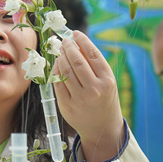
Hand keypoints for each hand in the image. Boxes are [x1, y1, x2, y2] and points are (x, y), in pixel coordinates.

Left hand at [51, 31, 123, 161]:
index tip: (75, 33)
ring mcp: (79, 98)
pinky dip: (56, 71)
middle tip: (64, 41)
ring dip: (60, 57)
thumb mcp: (107, 82)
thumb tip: (77, 44)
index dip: (82, 41)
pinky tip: (57, 65)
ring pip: (65, 70)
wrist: (102, 128)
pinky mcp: (67, 105)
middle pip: (77, 61)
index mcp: (107, 80)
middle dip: (68, 47)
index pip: (93, 54)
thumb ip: (94, 65)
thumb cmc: (104, 99)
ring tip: (60, 52)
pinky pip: (58, 83)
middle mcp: (94, 89)